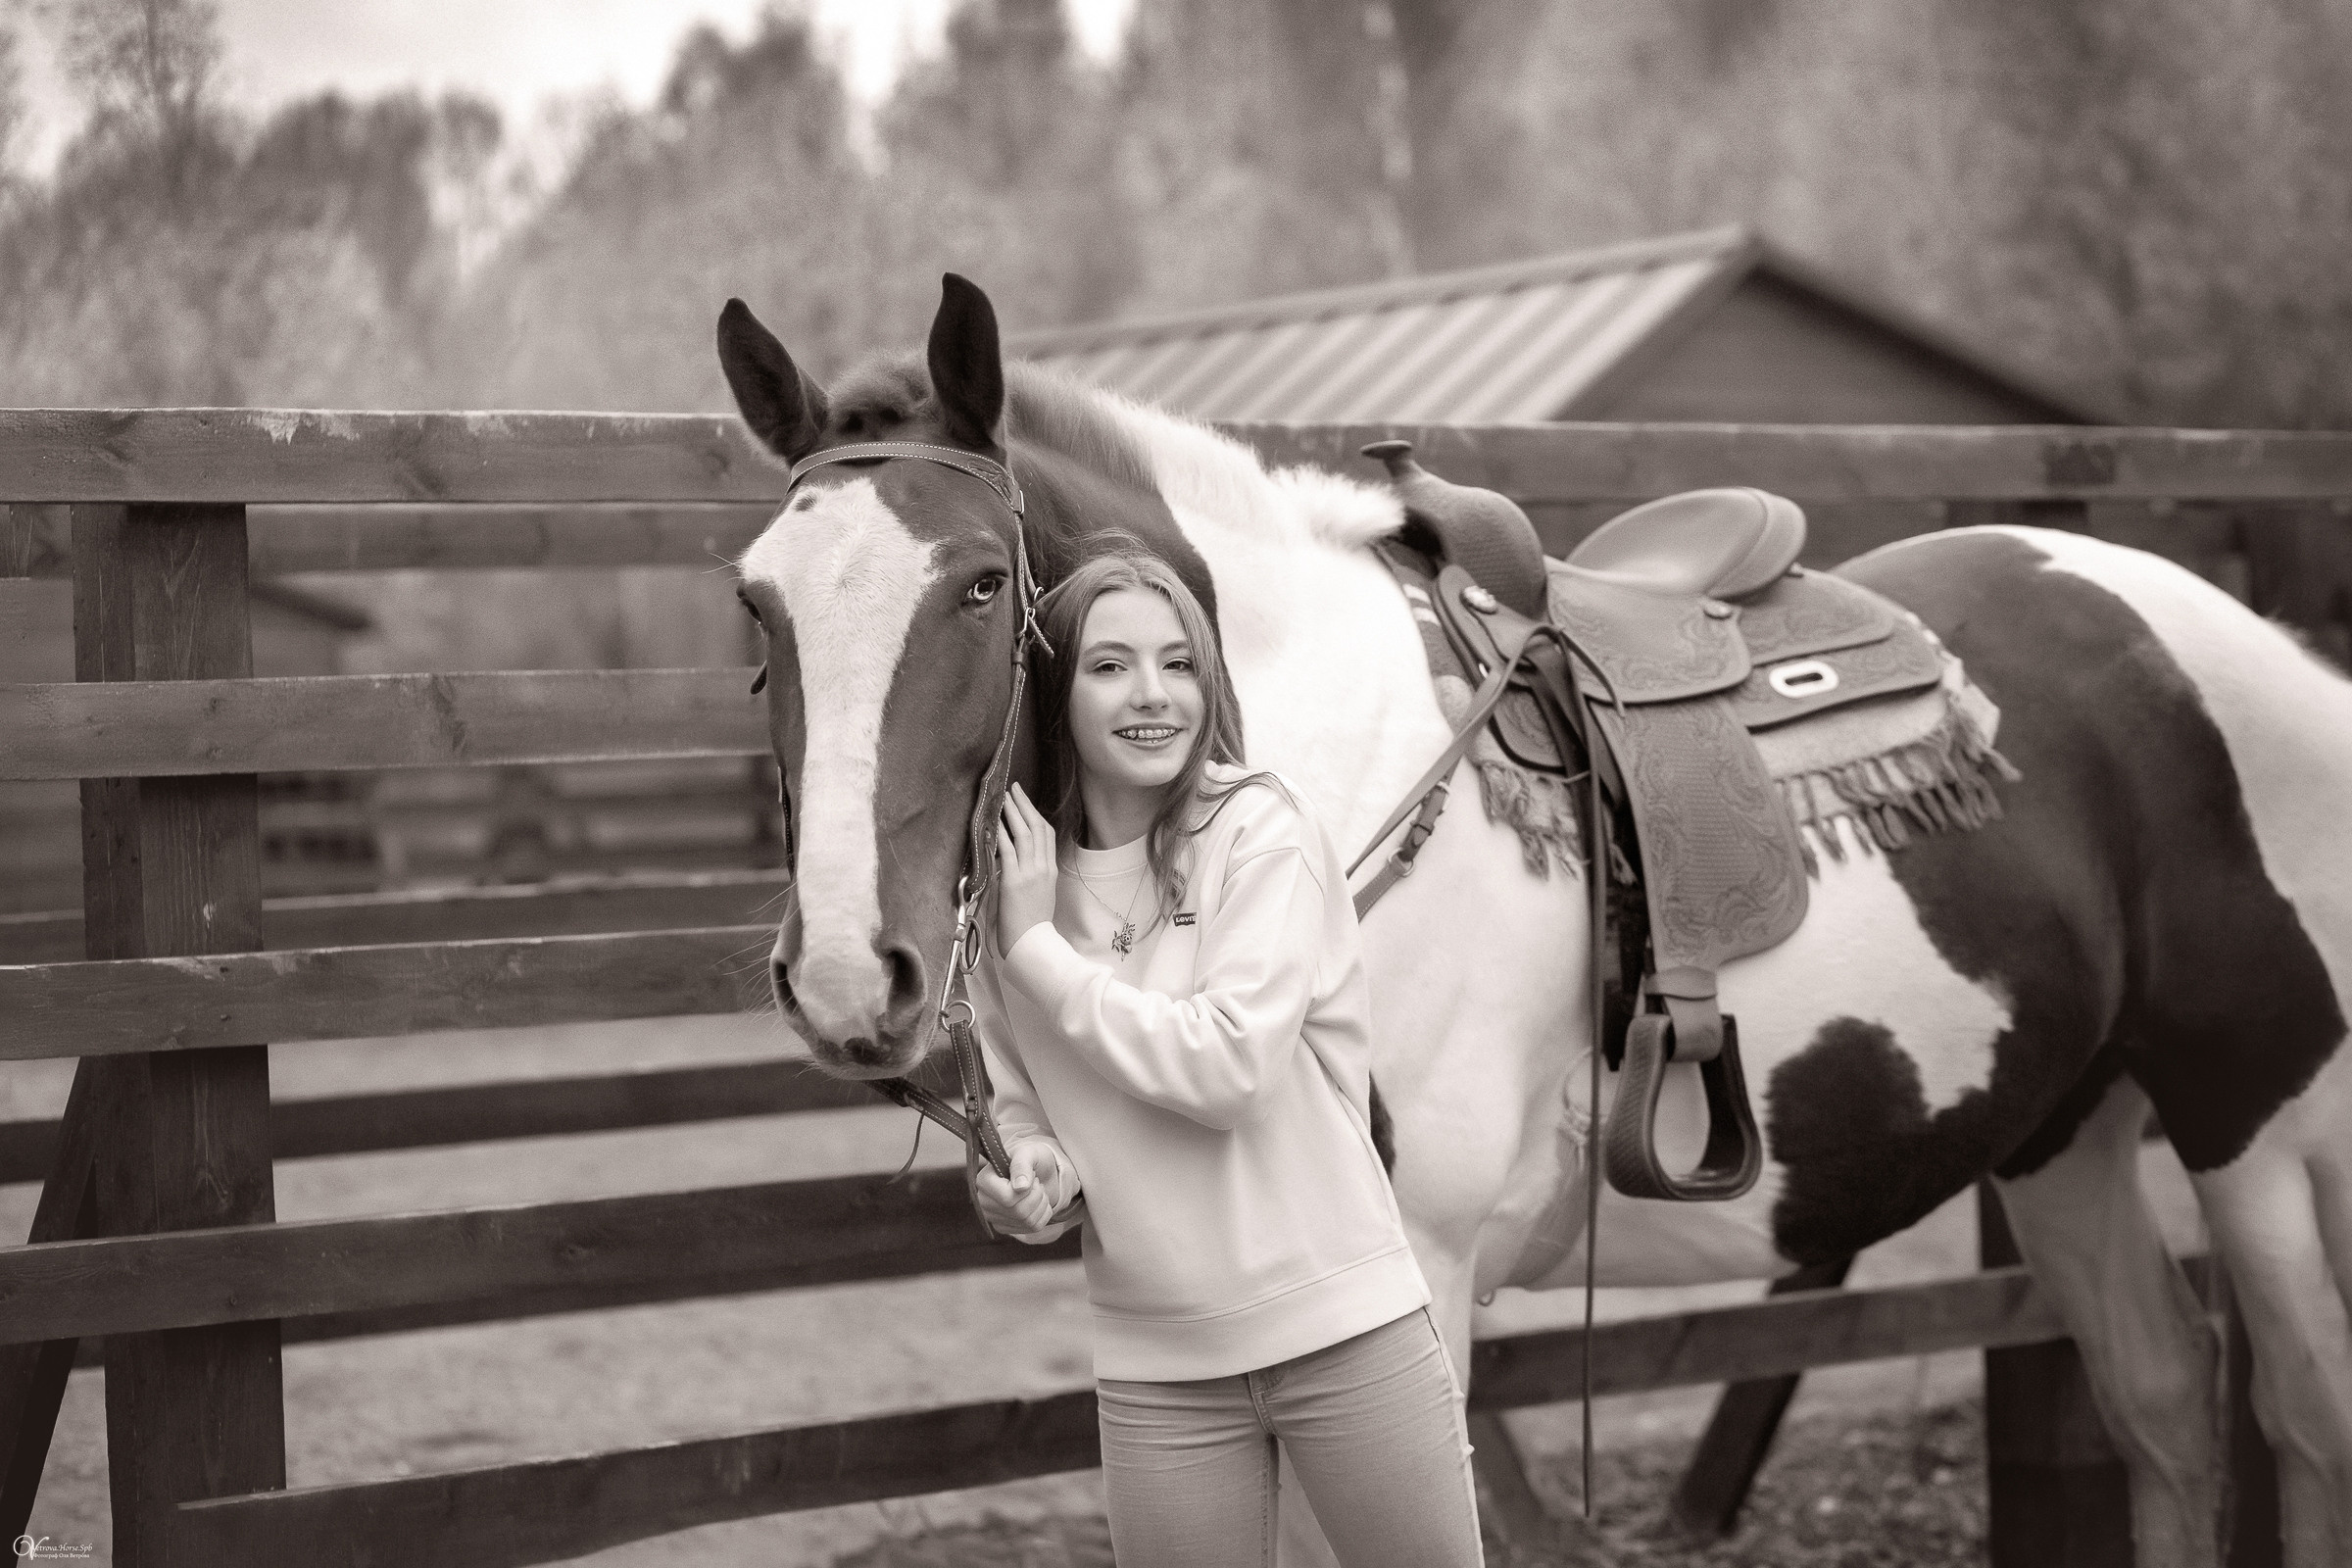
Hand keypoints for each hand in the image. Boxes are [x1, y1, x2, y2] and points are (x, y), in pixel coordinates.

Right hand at [973, 1140, 1065, 1232]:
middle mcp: (983, 1201)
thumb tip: (1021, 1187)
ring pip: (1027, 1221)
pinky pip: (1033, 1228)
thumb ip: (1022, 1164)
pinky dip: (1043, 1213)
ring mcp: (993, 1217)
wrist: (1034, 1169)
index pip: (1007, 1198)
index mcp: (984, 1180)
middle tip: (1036, 1183)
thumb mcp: (1028, 1152)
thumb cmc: (1028, 1158)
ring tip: (1037, 1190)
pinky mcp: (1004, 1227)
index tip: (1031, 1176)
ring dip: (1042, 1204)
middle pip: (1018, 1212)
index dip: (1027, 1189)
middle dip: (1037, 1195)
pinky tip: (1037, 1202)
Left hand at [995, 782, 1057, 952]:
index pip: (1047, 835)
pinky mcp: (1015, 881)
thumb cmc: (1032, 926)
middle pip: (1038, 828)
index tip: (1026, 802)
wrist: (1033, 945)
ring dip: (1013, 813)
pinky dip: (1001, 834)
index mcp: (1051, 871)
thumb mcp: (1038, 895)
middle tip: (1014, 789)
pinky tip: (994, 822)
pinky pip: (1008, 850)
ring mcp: (1031, 873)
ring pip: (1025, 834)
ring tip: (1004, 797)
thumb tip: (1012, 861)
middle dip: (1025, 805)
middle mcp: (1044, 868)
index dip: (1036, 814)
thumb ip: (1029, 875)